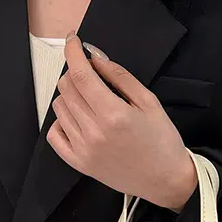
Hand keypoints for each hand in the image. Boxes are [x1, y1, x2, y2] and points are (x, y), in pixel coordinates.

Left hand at [47, 33, 196, 209]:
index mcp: (114, 114)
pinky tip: (78, 120)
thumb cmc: (162, 142)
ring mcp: (84, 150)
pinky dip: (61, 122)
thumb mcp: (149, 102)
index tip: (73, 41)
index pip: (80, 74)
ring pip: (59, 108)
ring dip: (70, 97)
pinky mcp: (80, 164)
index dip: (73, 51)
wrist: (166, 180)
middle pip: (66, 88)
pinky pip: (54, 135)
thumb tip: (95, 57)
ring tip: (91, 102)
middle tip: (92, 76)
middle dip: (75, 73)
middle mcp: (94, 133)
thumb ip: (120, 77)